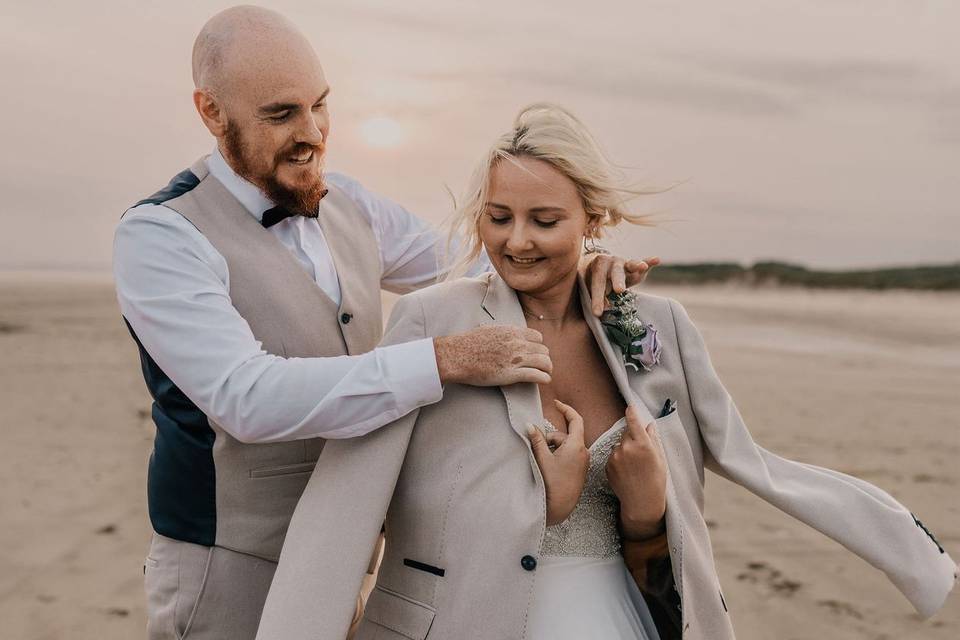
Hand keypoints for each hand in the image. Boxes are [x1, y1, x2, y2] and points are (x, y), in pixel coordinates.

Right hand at [434, 325, 551, 385]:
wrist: (456, 355)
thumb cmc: (468, 343)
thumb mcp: (489, 329)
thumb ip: (503, 331)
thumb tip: (507, 332)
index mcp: (512, 332)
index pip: (538, 337)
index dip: (539, 346)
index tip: (536, 352)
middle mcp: (517, 343)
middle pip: (543, 350)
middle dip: (544, 358)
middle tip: (542, 365)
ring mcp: (515, 359)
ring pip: (544, 362)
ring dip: (547, 368)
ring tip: (546, 373)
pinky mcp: (511, 374)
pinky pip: (537, 375)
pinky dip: (544, 378)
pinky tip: (545, 380)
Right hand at [528, 400, 589, 524]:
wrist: (560, 507)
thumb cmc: (552, 484)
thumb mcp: (542, 458)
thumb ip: (537, 440)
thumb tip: (530, 425)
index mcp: (576, 446)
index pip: (575, 419)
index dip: (566, 408)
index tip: (556, 403)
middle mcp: (583, 452)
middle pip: (565, 435)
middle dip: (550, 438)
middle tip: (536, 449)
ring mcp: (582, 461)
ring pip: (565, 446)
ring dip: (552, 449)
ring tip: (542, 461)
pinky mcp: (579, 470)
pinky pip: (568, 455)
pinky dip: (557, 455)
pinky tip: (548, 467)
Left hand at [580, 254, 661, 316]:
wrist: (598, 266)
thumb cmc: (592, 280)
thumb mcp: (591, 288)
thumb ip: (596, 297)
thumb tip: (604, 309)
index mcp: (597, 267)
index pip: (598, 284)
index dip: (597, 299)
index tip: (597, 313)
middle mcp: (611, 262)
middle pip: (615, 273)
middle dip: (618, 281)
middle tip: (619, 290)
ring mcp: (624, 263)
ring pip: (630, 265)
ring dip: (636, 266)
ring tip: (643, 267)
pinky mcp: (636, 266)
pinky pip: (645, 263)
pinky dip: (650, 262)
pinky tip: (656, 260)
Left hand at [606, 405, 666, 539]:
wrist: (642, 503)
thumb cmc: (656, 481)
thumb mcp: (660, 459)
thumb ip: (653, 439)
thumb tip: (650, 425)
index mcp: (643, 445)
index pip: (634, 422)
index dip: (632, 412)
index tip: (630, 406)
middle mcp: (627, 448)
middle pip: (627, 434)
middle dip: (632, 438)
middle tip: (641, 453)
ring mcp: (615, 457)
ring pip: (619, 445)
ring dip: (625, 450)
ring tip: (634, 466)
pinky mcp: (607, 465)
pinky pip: (613, 456)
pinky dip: (618, 460)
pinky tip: (627, 472)